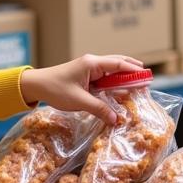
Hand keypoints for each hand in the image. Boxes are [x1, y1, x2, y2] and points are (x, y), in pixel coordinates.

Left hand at [20, 54, 145, 125]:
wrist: (36, 85)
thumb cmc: (55, 89)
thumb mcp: (79, 101)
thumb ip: (99, 108)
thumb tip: (116, 119)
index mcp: (92, 64)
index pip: (119, 64)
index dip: (134, 71)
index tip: (147, 77)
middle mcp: (92, 63)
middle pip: (118, 63)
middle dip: (132, 70)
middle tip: (146, 79)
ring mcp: (89, 68)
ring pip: (111, 70)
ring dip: (123, 76)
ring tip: (137, 84)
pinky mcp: (85, 75)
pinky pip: (104, 77)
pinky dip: (114, 82)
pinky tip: (120, 90)